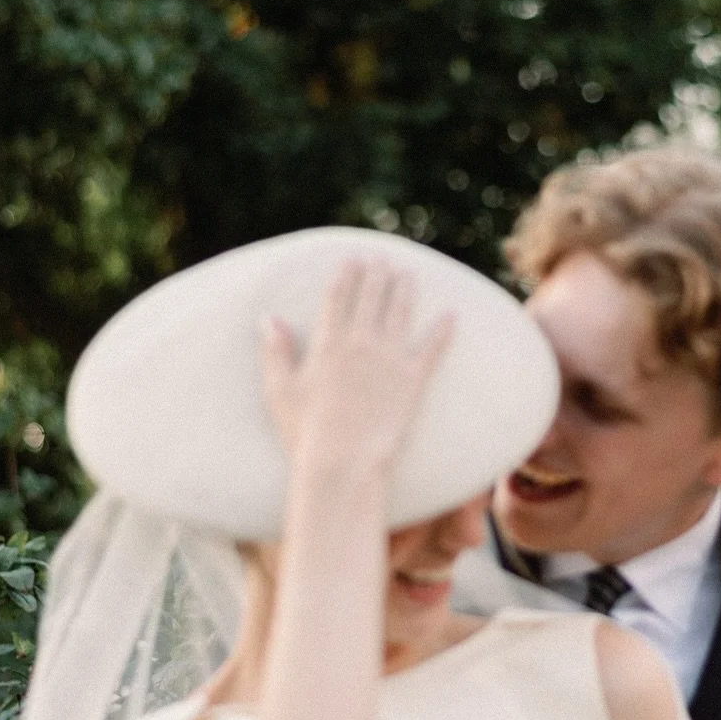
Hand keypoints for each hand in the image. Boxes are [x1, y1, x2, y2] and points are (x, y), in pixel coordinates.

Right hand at [261, 258, 452, 475]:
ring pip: (401, 313)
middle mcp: (362, 343)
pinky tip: (451, 314)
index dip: (347, 275)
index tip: (353, 258)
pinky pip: (432, 348)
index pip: (339, 298)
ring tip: (410, 274)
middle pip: (372, 298)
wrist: (343, 462)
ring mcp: (390, 360)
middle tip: (383, 256)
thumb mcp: (280, 390)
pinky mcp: (414, 381)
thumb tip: (268, 318)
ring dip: (406, 290)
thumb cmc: (305, 432)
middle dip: (378, 273)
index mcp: (329, 343)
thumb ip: (275, 351)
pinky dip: (443, 330)